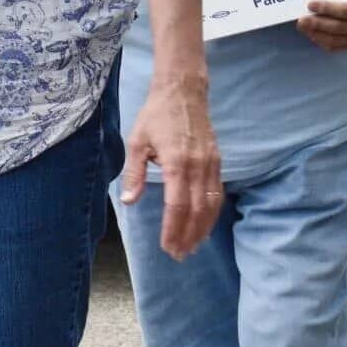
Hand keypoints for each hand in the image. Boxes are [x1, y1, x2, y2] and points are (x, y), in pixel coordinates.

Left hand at [118, 72, 220, 259]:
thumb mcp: (137, 140)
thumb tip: (129, 202)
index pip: (177, 206)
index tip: (167, 246)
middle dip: (189, 236)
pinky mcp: (217, 161)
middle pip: (197, 211)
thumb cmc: (156, 115)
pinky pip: (217, 193)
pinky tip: (205, 225)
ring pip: (211, 205)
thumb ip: (134, 173)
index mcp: (177, 163)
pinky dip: (212, 213)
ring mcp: (211, 164)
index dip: (173, 229)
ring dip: (203, 229)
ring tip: (192, 247)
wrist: (183, 91)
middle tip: (179, 255)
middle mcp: (198, 167)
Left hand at [297, 0, 346, 51]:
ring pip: (334, 39)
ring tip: (301, 26)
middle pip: (338, 27)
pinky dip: (320, 40)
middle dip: (317, 23)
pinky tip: (310, 32)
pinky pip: (334, 46)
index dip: (327, 8)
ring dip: (315, 33)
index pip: (346, 11)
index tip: (310, 4)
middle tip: (300, 19)